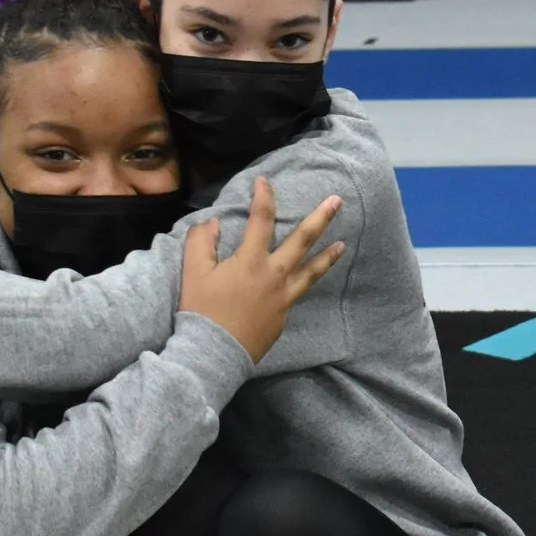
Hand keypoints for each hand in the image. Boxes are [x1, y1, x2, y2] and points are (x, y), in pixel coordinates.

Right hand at [179, 178, 345, 359]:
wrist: (214, 353)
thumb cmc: (202, 311)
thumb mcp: (193, 272)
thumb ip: (201, 242)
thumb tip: (212, 222)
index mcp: (251, 260)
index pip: (261, 219)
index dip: (263, 197)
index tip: (264, 182)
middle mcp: (274, 275)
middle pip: (303, 240)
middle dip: (320, 218)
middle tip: (337, 201)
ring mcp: (283, 297)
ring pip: (312, 271)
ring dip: (328, 255)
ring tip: (342, 244)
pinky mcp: (284, 315)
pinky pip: (297, 293)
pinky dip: (305, 282)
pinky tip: (306, 279)